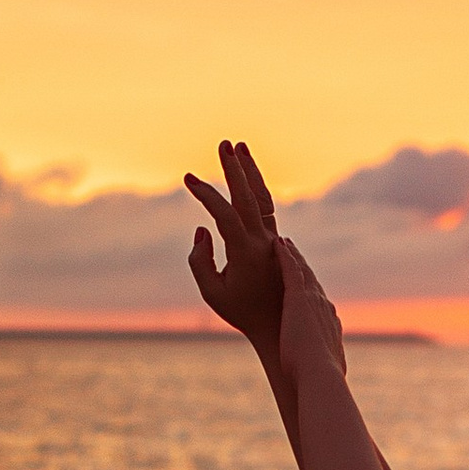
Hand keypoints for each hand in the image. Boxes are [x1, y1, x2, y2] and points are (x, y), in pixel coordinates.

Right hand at [184, 135, 284, 356]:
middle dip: (235, 169)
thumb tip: (201, 229)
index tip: (188, 178)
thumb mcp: (212, 292)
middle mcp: (264, 241)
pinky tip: (248, 178)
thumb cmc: (242, 312)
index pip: (225, 214)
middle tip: (224, 144)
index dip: (207, 194)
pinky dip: (257, 189)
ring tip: (241, 148)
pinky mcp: (278, 242)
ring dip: (251, 172)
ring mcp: (274, 240)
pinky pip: (267, 208)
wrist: (280, 326)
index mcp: (246, 253)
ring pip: (263, 198)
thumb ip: (200, 261)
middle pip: (249, 197)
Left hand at [277, 238, 346, 380]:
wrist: (320, 376)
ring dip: (294, 256)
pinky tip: (278, 244)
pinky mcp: (298, 298)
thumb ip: (330, 367)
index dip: (312, 292)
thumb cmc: (319, 382)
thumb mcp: (327, 372)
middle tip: (295, 254)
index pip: (319, 303)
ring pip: (302, 271)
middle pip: (312, 282)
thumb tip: (337, 377)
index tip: (307, 285)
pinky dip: (285, 255)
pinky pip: (291, 270)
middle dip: (304, 268)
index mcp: (329, 326)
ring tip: (285, 243)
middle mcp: (324, 308)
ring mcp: (312, 301)